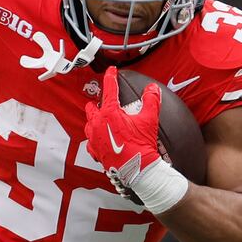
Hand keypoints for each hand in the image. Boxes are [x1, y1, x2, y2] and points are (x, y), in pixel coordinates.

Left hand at [83, 66, 161, 186]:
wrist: (137, 170)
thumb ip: (151, 101)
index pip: (109, 89)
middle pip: (92, 108)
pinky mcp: (96, 152)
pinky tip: (98, 139)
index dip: (111, 77)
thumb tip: (152, 89)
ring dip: (93, 120)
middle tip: (102, 100)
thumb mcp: (149, 120)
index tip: (111, 71)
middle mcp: (98, 125)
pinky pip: (90, 143)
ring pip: (89, 124)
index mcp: (109, 113)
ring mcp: (94, 139)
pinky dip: (94, 139)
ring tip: (98, 118)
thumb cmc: (141, 145)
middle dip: (97, 102)